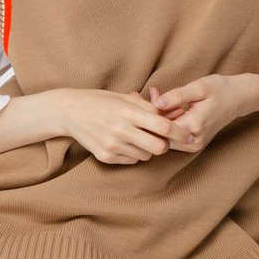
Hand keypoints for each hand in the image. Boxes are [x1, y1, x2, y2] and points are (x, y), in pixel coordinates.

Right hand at [59, 88, 196, 164]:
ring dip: (148, 149)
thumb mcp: (124, 98)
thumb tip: (174, 116)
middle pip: (159, 148)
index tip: (189, 134)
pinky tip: (124, 142)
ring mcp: (112, 145)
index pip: (163, 126)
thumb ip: (149, 108)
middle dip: (165, 144)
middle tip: (162, 138)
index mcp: (128, 112)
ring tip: (138, 137)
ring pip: (146, 156)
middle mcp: (120, 130)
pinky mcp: (105, 157)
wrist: (70, 112)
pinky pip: (132, 160)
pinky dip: (134, 153)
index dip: (180, 132)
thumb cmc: (101, 101)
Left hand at [145, 74, 251, 152]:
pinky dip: (165, 122)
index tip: (141, 93)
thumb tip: (157, 102)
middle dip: (150, 115)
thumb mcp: (199, 87)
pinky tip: (163, 104)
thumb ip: (177, 96)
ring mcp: (193, 145)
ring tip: (153, 96)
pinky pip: (171, 136)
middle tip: (143, 94)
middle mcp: (192, 141)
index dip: (148, 111)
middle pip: (160, 133)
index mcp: (193, 127)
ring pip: (164, 136)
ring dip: (157, 119)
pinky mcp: (192, 144)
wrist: (239, 98)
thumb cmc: (220, 89)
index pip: (160, 126)